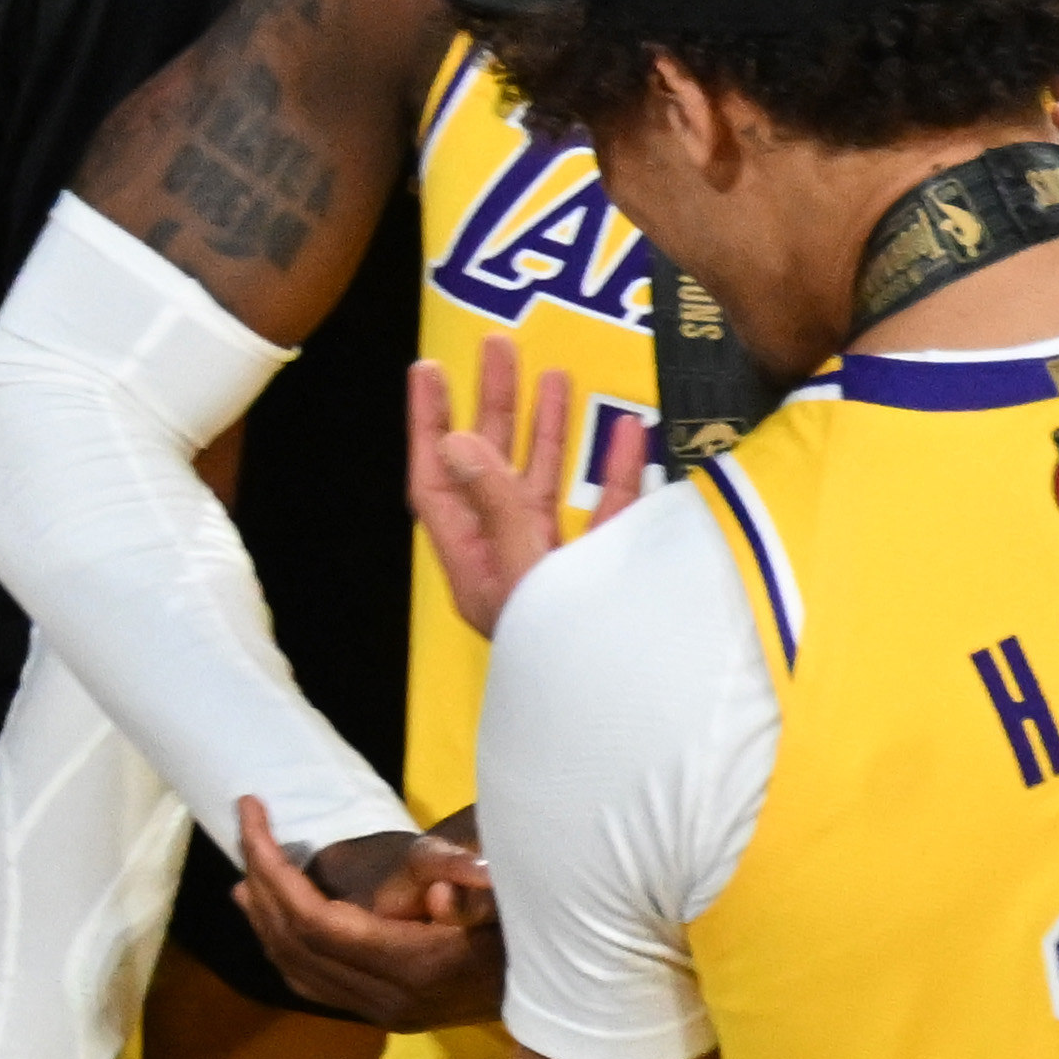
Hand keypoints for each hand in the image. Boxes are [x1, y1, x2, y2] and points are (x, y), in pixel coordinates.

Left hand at [238, 793, 508, 1030]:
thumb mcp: (509, 898)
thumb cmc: (530, 928)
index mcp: (413, 968)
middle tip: (247, 826)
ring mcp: (386, 1014)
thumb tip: (440, 893)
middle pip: (296, 943)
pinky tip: (275, 922)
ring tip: (246, 875)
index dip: (273, 866)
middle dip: (261, 880)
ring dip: (264, 918)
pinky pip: (315, 983)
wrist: (561, 993)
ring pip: (298, 968)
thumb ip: (472, 889)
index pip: (316, 921)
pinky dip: (285, 947)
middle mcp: (390, 1001)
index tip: (254, 813)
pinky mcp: (387, 1014)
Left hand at [414, 343, 641, 643]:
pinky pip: (608, 515)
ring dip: (553, 430)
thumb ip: (497, 508)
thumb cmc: (563, 657)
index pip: (437, 481)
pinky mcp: (607, 575)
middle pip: (492, 468)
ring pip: (550, 483)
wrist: (627, 714)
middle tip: (496, 345)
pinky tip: (631, 432)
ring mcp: (560, 566)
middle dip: (495, 406)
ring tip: (556, 371)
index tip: (427, 369)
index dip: (429, 424)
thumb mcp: (525, 575)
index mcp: (474, 565)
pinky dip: (618, 474)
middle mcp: (509, 560)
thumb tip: (457, 441)